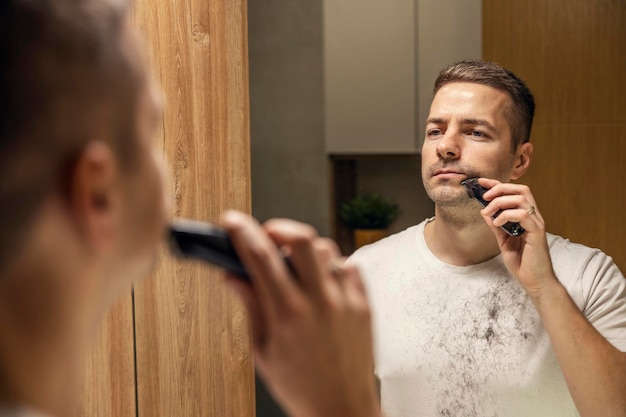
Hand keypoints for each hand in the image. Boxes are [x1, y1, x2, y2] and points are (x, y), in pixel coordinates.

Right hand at [221, 211, 379, 416]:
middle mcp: (319, 302)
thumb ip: (251, 307)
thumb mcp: (263, 350)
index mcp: (287, 314)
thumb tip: (233, 278)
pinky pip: (350, 267)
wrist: (341, 409)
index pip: (260, 257)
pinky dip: (333, 266)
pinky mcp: (364, 305)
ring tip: (297, 266)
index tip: (233, 222)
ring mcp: (345, 301)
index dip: (242, 232)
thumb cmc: (301, 387)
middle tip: (269, 235)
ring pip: (326, 249)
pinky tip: (323, 282)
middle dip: (279, 227)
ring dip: (306, 250)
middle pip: (301, 239)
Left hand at [478, 178, 557, 297]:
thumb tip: (484, 212)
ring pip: (522, 198)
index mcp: (526, 217)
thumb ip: (496, 226)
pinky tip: (497, 223)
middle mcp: (533, 217)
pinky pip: (523, 214)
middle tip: (484, 196)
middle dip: (500, 188)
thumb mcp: (503, 241)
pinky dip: (507, 215)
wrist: (534, 281)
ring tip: (488, 212)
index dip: (497, 185)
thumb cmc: (522, 262)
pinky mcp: (537, 232)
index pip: (514, 193)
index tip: (481, 182)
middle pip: (521, 189)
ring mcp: (536, 223)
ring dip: (500, 201)